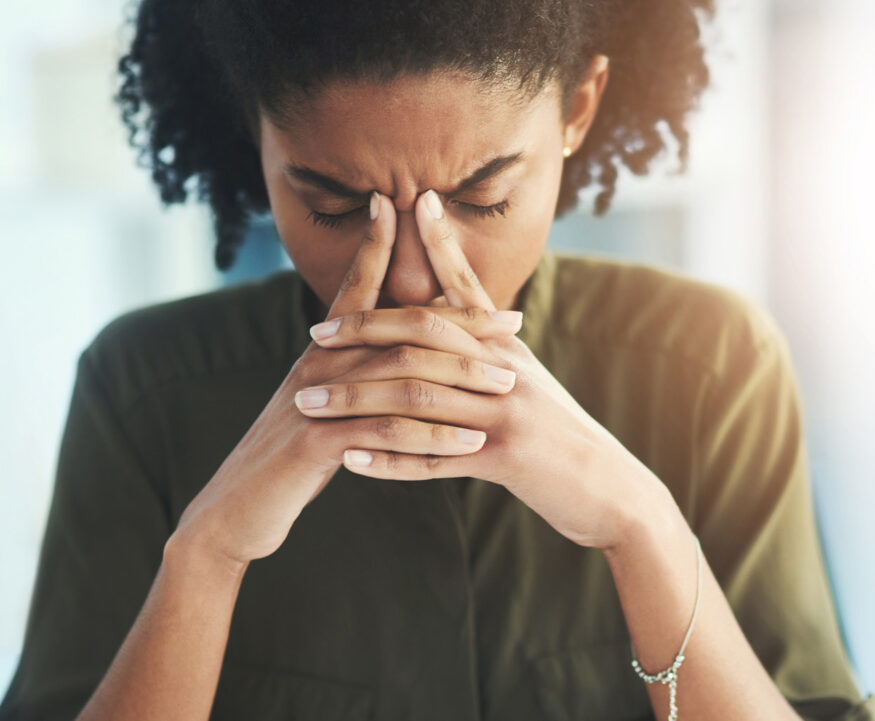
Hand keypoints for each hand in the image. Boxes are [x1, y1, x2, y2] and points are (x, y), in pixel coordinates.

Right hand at [172, 192, 524, 563]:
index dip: (378, 244)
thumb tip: (398, 341)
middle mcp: (320, 364)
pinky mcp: (317, 443)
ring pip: (403, 378)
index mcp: (324, 349)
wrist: (238, 507)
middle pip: (402, 328)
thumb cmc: (293, 454)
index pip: (357, 284)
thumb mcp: (326, 402)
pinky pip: (388, 433)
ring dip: (461, 381)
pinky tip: (472, 445)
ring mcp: (317, 401)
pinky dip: (434, 438)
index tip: (408, 205)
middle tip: (514, 324)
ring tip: (508, 387)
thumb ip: (357, 369)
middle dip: (463, 324)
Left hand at [301, 189, 671, 550]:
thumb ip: (492, 352)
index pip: (468, 287)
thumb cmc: (566, 439)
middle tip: (314, 335)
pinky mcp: (507, 457)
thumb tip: (458, 320)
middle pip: (425, 335)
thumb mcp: (532, 383)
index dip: (440, 245)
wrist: (613, 490)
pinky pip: (435, 457)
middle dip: (364, 331)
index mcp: (509, 348)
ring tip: (308, 404)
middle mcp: (507, 369)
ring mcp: (508, 411)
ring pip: (417, 396)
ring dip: (356, 401)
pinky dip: (389, 461)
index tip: (411, 205)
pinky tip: (349, 464)